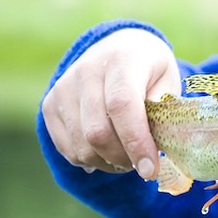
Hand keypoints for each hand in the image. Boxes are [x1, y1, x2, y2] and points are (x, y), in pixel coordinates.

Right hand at [41, 28, 179, 177]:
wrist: (118, 48)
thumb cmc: (150, 71)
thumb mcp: (168, 82)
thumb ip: (162, 112)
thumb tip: (154, 149)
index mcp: (122, 60)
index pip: (122, 105)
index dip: (136, 141)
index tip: (151, 169)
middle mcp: (86, 71)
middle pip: (97, 131)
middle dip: (123, 158)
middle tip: (142, 165)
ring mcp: (63, 88)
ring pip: (80, 145)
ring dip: (107, 163)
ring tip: (127, 159)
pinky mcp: (49, 105)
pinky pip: (66, 147)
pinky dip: (89, 160)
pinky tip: (107, 154)